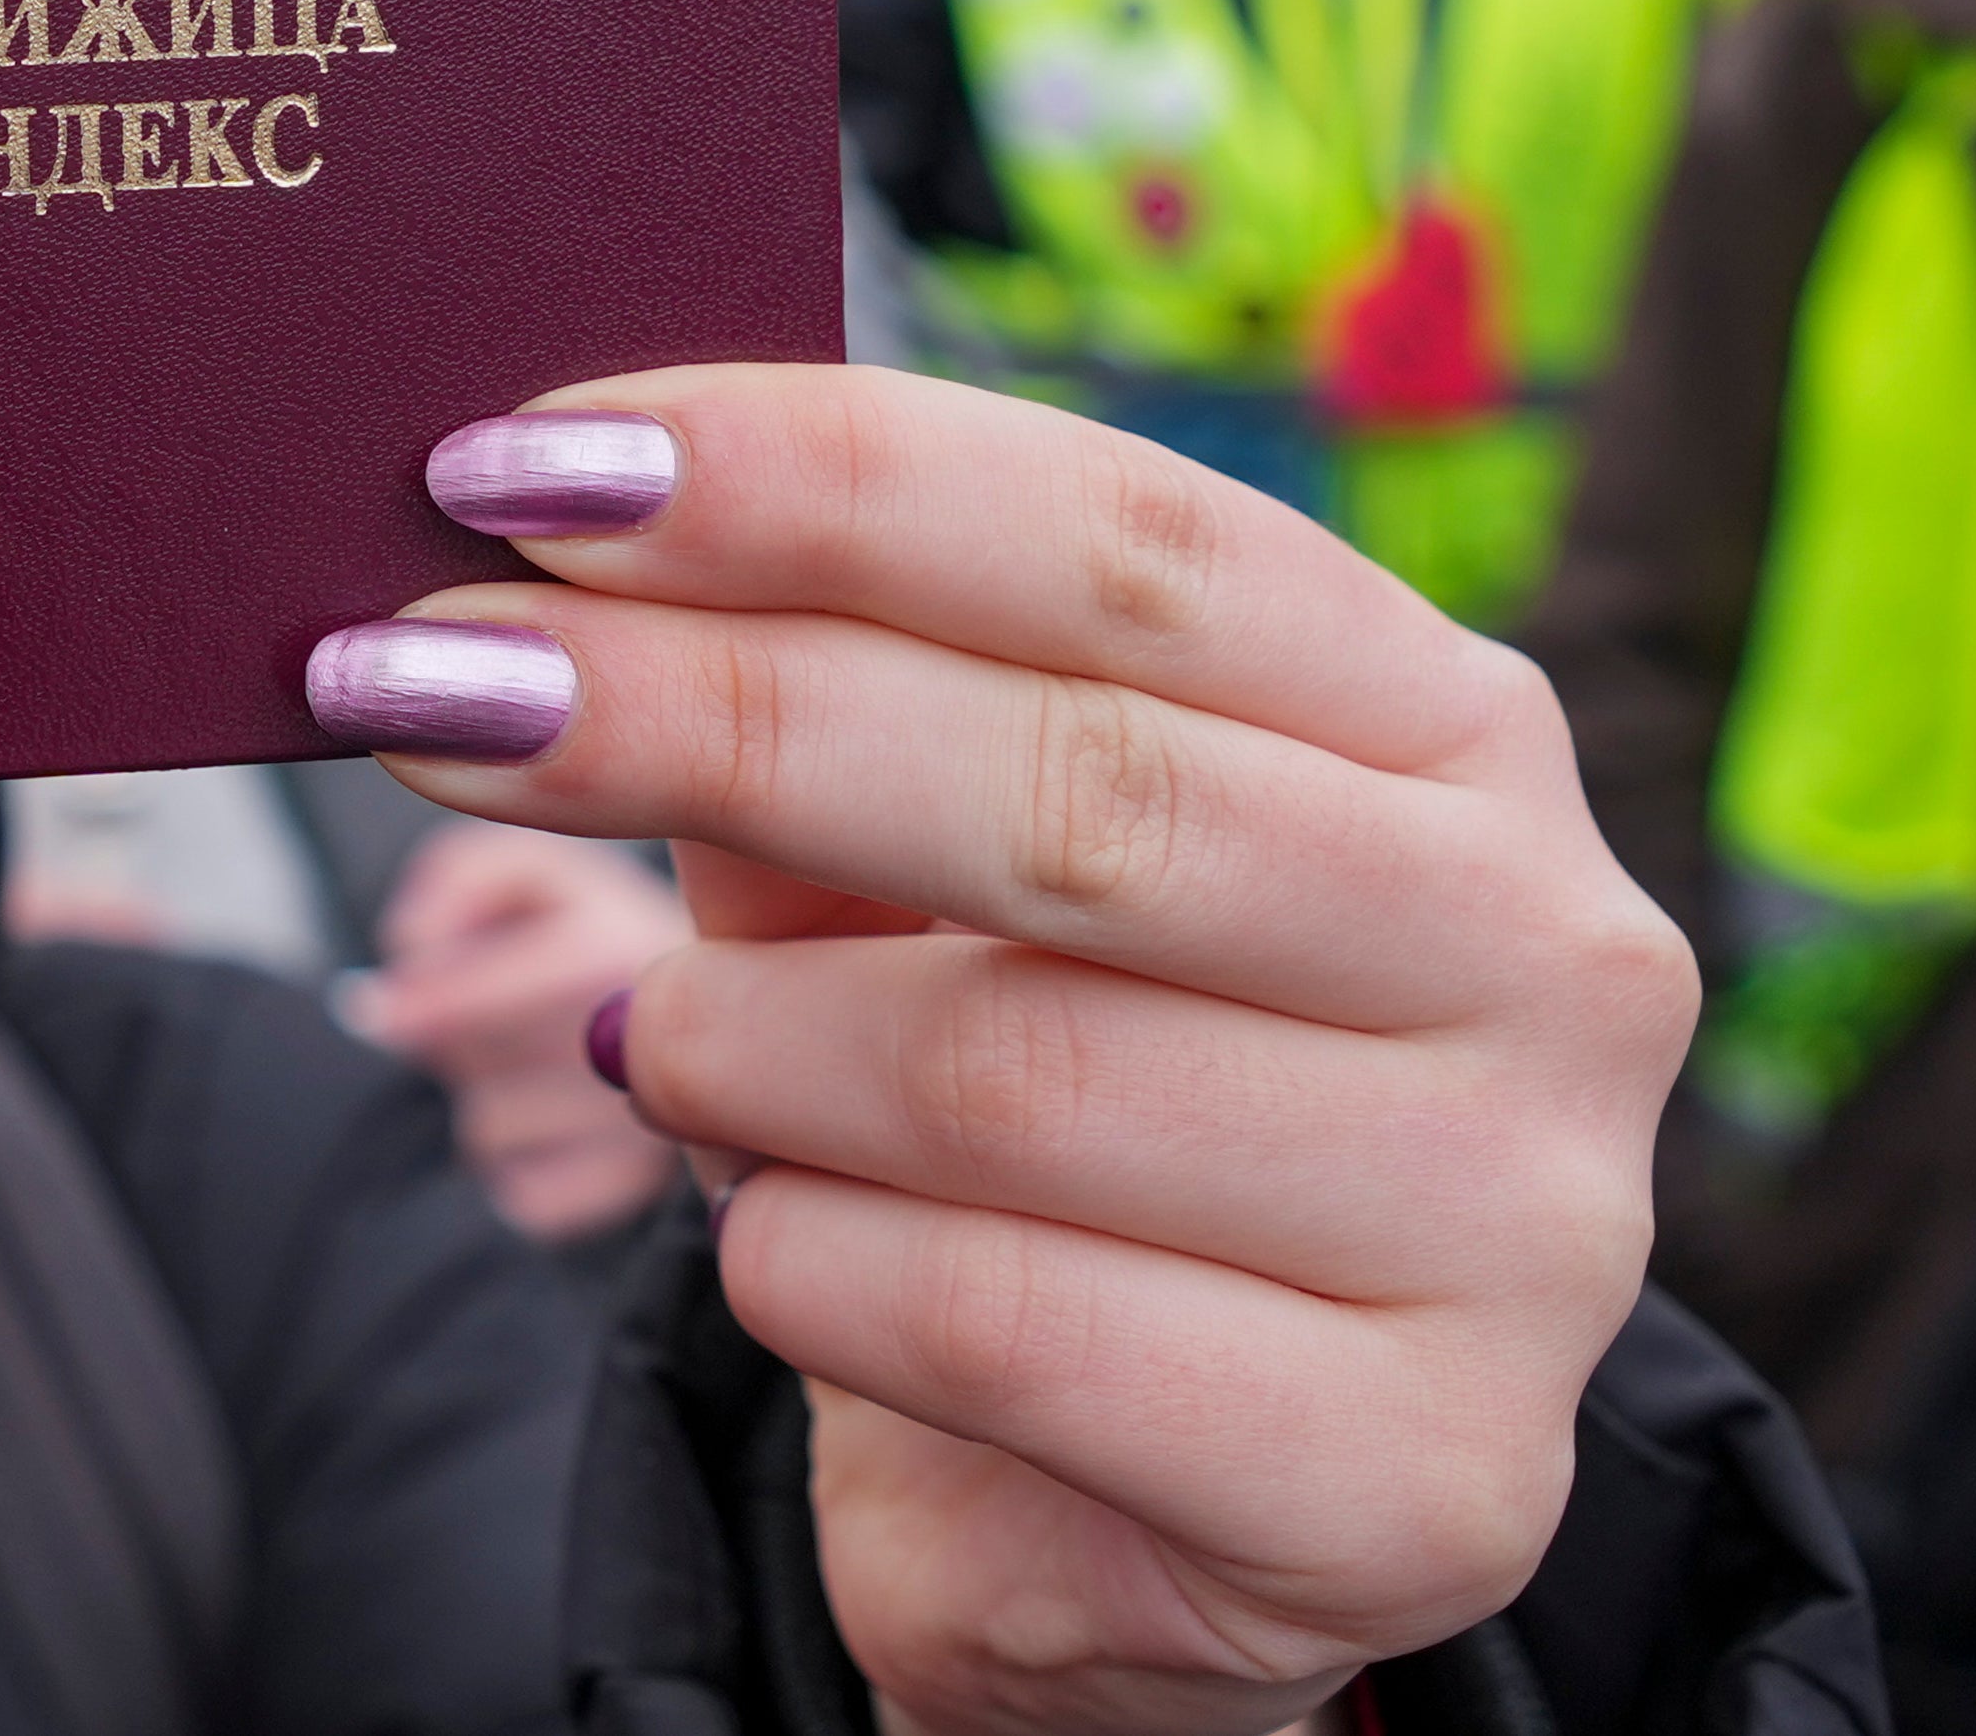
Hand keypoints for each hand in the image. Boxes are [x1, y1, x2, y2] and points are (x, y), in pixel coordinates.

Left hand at [306, 367, 1694, 1735]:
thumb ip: (787, 690)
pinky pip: (1003, 1328)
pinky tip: (775, 1248)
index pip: (1128, 541)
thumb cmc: (1014, 1102)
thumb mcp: (901, 865)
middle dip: (706, 717)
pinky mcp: (1420, 1484)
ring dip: (739, 1049)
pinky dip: (806, 1267)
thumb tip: (530, 522)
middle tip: (431, 692)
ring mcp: (1518, 1232)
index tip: (526, 462)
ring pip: (1013, 1075)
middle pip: (1077, 788)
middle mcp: (1544, 950)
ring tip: (650, 1046)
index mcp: (1446, 725)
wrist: (1123, 1512)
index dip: (816, 480)